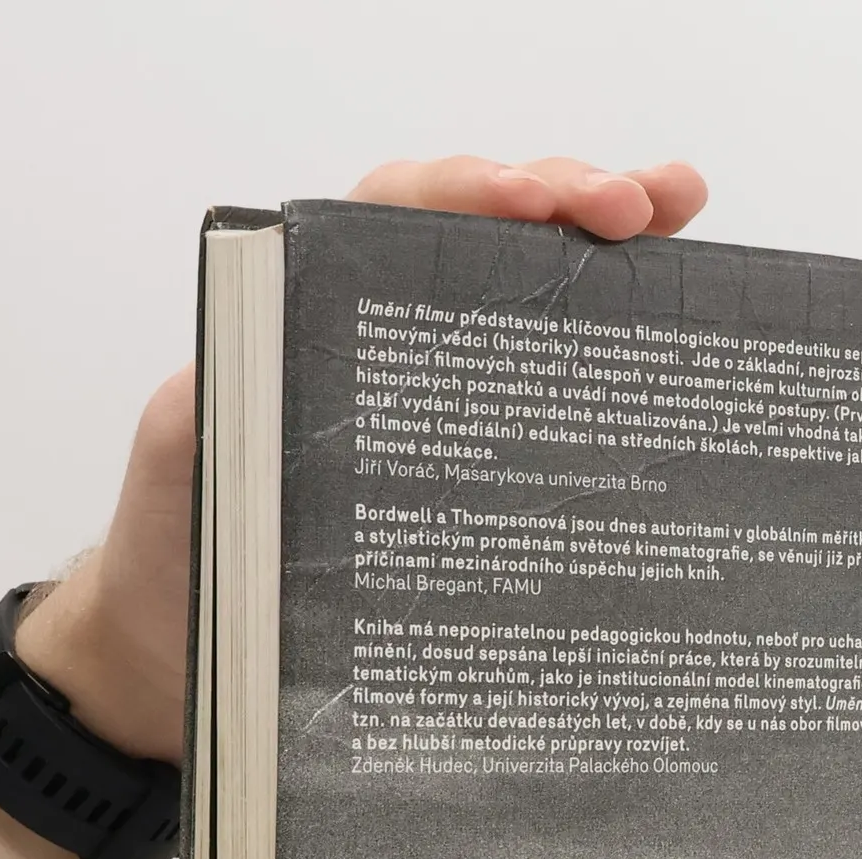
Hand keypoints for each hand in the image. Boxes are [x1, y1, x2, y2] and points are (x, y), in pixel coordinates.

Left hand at [16, 155, 707, 766]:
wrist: (186, 664)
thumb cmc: (179, 562)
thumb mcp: (185, 467)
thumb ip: (231, 400)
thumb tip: (297, 361)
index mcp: (309, 317)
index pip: (398, 213)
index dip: (475, 191)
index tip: (542, 200)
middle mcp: (378, 343)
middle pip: (484, 235)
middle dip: (569, 198)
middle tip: (647, 207)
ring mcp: (429, 403)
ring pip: (524, 299)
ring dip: (606, 252)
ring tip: (682, 216)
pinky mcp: (465, 468)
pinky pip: (539, 391)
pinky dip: (603, 347)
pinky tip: (667, 330)